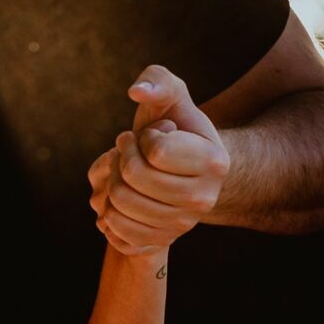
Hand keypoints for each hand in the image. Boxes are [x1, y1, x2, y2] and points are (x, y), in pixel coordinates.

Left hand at [88, 65, 229, 255]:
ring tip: (126, 174)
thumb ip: (157, 81)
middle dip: (121, 158)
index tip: (150, 136)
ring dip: (111, 182)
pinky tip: (122, 198)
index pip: (155, 150)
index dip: (141, 138)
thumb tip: (137, 92)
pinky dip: (107, 211)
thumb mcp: (169, 95)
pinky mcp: (160, 242)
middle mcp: (205, 200)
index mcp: (215, 162)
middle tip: (129, 152)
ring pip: (120, 204)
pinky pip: (114, 231)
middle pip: (133, 177)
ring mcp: (183, 225)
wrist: (173, 171)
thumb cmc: (171, 125)